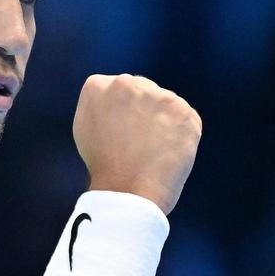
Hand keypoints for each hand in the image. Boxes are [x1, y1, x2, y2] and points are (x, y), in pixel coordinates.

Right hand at [72, 74, 201, 214]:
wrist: (126, 192)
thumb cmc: (104, 167)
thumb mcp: (86, 128)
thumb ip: (101, 104)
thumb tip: (119, 97)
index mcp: (97, 85)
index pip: (120, 89)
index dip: (124, 114)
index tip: (122, 135)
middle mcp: (125, 83)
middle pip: (144, 91)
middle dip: (145, 113)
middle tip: (138, 145)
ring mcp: (156, 95)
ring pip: (166, 104)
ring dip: (164, 123)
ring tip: (152, 152)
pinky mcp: (182, 110)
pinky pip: (187, 120)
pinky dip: (182, 136)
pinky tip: (168, 153)